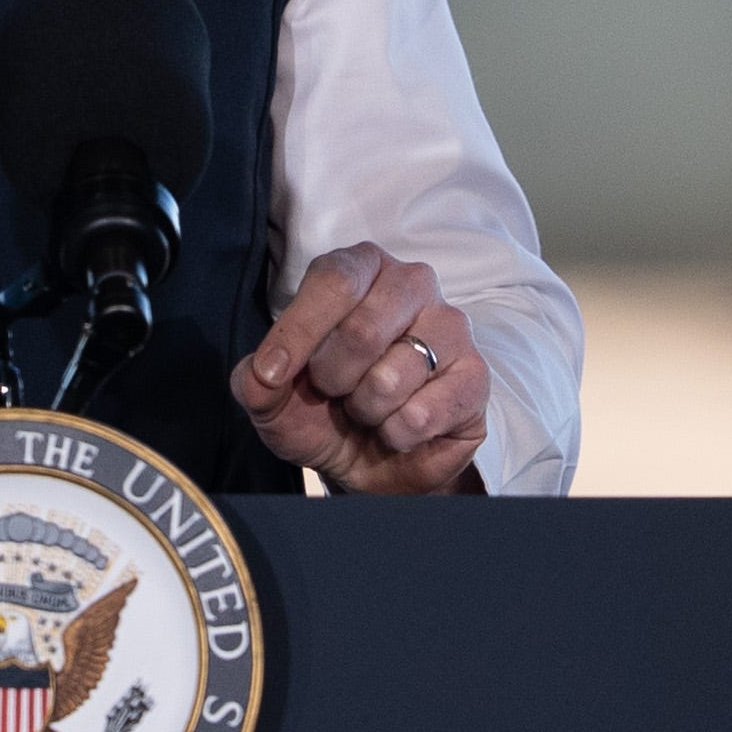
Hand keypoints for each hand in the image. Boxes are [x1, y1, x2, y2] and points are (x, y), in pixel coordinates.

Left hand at [231, 245, 487, 493]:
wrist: (371, 463)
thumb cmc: (322, 413)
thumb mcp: (273, 399)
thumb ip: (256, 381)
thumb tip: (262, 375)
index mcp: (361, 268)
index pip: (334, 281)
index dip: (298, 332)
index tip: (273, 373)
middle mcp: (412, 284)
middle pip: (363, 329)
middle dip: (333, 378)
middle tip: (334, 392)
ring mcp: (451, 327)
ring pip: (393, 377)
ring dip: (366, 409)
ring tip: (369, 408)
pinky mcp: (475, 377)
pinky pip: (423, 413)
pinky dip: (396, 434)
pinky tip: (399, 428)